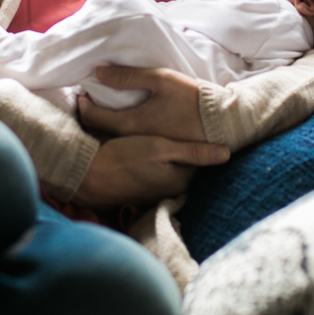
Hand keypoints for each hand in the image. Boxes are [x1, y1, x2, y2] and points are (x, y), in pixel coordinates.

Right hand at [72, 134, 229, 208]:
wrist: (88, 176)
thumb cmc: (125, 158)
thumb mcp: (161, 149)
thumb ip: (193, 152)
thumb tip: (226, 154)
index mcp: (180, 179)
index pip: (199, 157)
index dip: (196, 137)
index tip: (193, 121)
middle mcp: (170, 190)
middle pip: (184, 164)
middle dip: (182, 147)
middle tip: (176, 125)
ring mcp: (154, 193)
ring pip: (168, 169)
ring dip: (166, 156)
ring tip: (159, 134)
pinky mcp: (139, 191)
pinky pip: (153, 174)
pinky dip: (152, 163)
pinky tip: (144, 148)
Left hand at [77, 65, 207, 141]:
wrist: (220, 122)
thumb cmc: (190, 98)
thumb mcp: (160, 80)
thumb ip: (127, 76)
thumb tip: (98, 72)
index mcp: (130, 123)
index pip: (93, 117)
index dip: (83, 104)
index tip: (82, 93)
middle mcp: (132, 140)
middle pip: (99, 130)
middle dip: (90, 114)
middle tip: (88, 100)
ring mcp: (143, 147)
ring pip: (112, 136)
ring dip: (104, 123)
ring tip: (102, 108)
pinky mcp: (154, 150)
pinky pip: (127, 141)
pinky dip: (118, 130)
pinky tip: (124, 119)